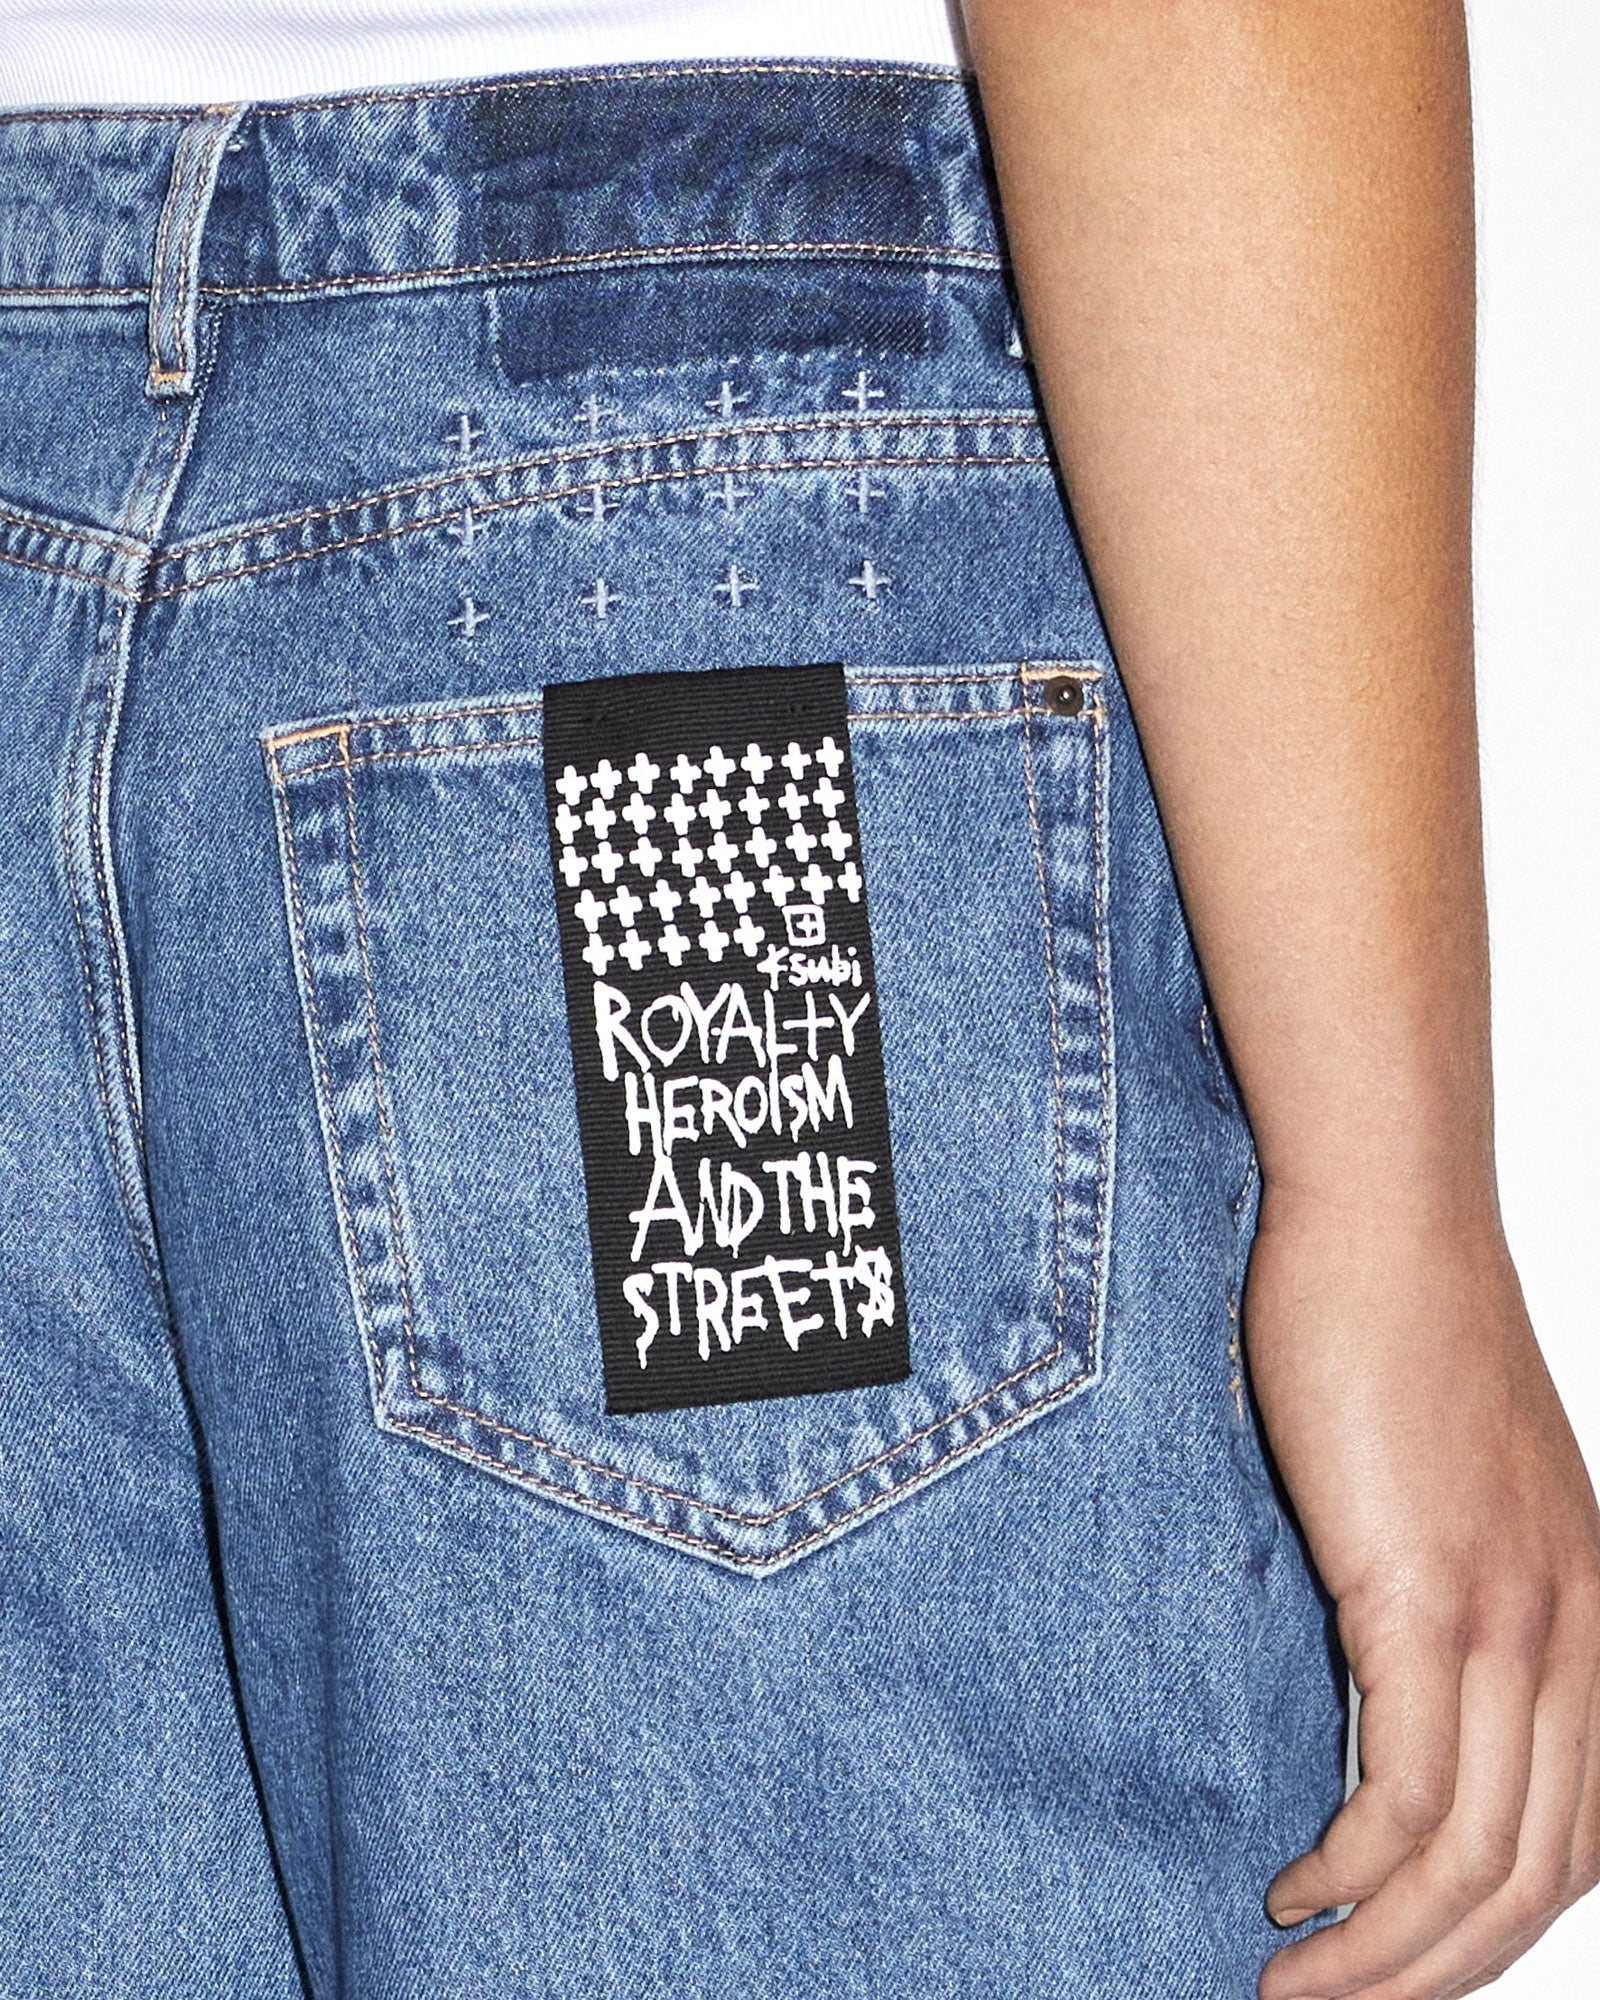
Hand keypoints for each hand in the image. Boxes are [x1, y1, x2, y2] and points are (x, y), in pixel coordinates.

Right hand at [1248, 1186, 1599, 1999]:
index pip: (1579, 1837)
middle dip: (1436, 1976)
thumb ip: (1447, 1594)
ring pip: (1477, 1862)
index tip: (1397, 1964)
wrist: (1386, 1218)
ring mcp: (1512, 1619)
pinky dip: (1354, 1876)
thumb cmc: (1398, 1328)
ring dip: (1385, 1957)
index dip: (1492, 1934)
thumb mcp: (1454, 1485)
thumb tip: (1376, 1688)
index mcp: (1596, 1616)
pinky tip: (1294, 1893)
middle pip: (1539, 1878)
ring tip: (1291, 1989)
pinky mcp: (1426, 1594)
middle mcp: (1580, 1636)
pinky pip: (1406, 1795)